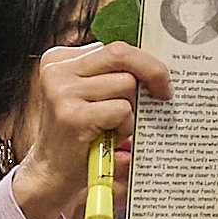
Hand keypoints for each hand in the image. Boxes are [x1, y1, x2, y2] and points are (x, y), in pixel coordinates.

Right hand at [7, 42, 171, 218]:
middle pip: (121, 54)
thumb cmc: (82, 132)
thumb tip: (159, 60)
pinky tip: (109, 137)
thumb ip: (114, 73)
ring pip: (126, 83)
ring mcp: (62, 91)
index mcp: (62, 59)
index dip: (144, 59)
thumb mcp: (94, 94)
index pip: (115, 46)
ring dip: (132, 108)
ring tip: (115, 126)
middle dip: (153, 71)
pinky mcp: (71, 115)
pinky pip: (122, 110)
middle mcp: (57, 70)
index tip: (160, 76)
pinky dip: (125, 125)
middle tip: (165, 93)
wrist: (53, 172)